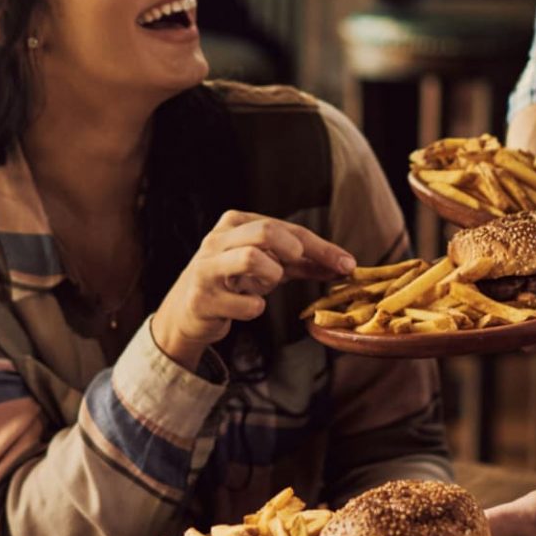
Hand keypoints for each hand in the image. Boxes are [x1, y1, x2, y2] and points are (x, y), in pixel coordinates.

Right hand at [152, 210, 355, 366]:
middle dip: (294, 250)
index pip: (287, 228)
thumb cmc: (232, 282)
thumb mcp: (267, 266)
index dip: (322, 247)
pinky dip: (256, 307)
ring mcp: (207, 268)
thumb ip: (303, 263)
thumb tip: (344, 265)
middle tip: (298, 268)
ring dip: (271, 277)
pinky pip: (246, 304)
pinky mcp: (203, 299)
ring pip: (251, 259)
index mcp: (235, 223)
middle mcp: (218, 240)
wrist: (188, 312)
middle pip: (266, 232)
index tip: (348, 264)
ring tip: (264, 287)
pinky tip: (248, 306)